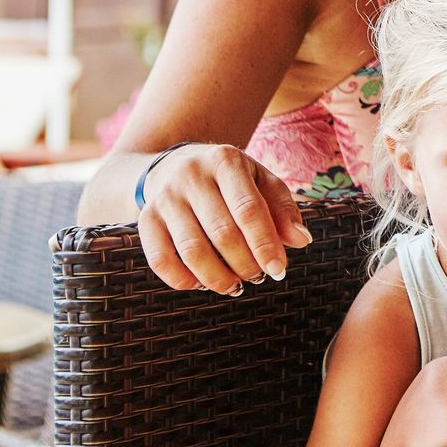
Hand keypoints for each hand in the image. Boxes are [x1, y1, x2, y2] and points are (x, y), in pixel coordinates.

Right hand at [136, 144, 312, 293]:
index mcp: (225, 161)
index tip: (279, 270)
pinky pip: (160, 259)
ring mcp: (165, 198)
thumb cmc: (231, 179)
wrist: (176, 164)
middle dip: (245, 264)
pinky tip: (202, 283)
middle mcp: (190, 176)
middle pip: (222, 233)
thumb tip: (300, 240)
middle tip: (259, 277)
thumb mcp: (262, 181)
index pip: (249, 209)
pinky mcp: (146, 219)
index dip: (265, 244)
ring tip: (235, 285)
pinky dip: (183, 279)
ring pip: (192, 250)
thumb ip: (283, 208)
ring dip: (217, 277)